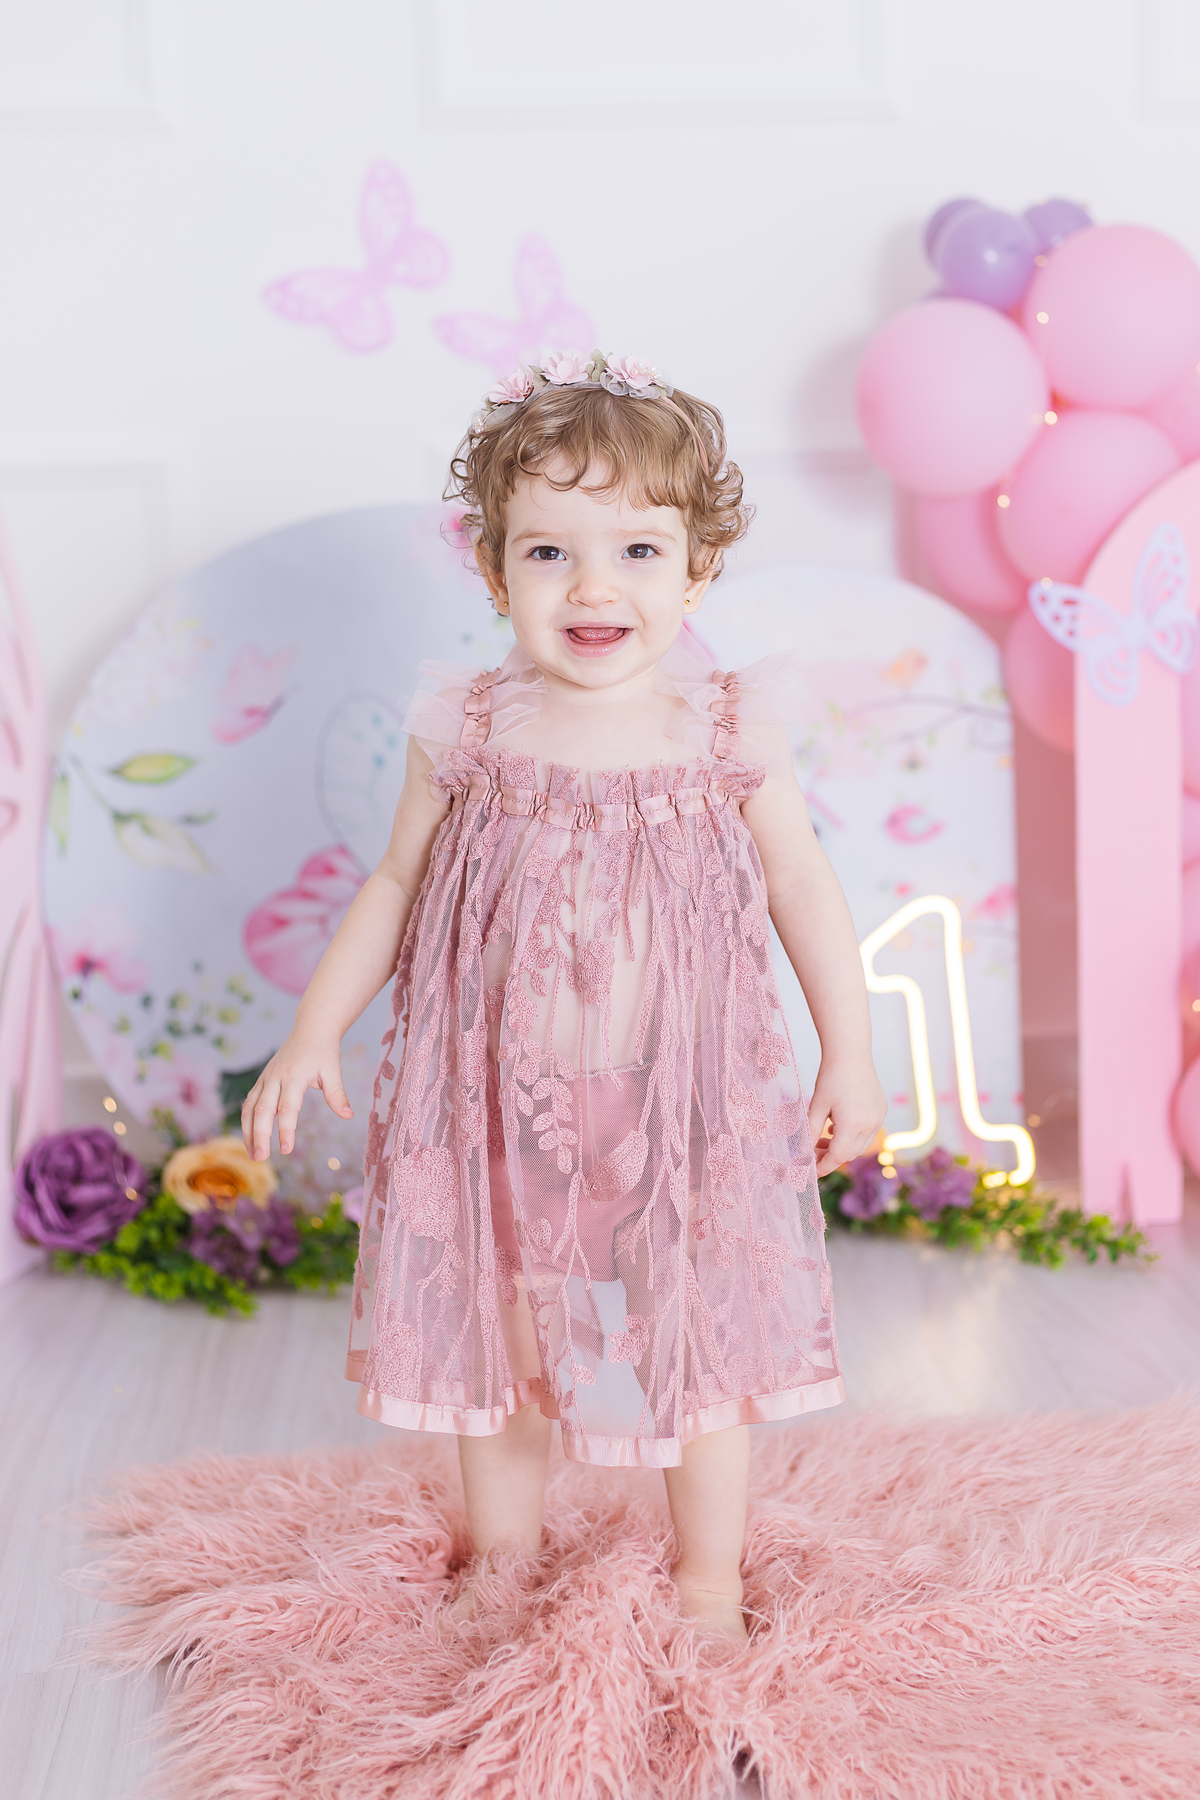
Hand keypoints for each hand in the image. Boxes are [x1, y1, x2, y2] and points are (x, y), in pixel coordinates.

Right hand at [241, 1038, 353, 1160]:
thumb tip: (348, 1116)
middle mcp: (275, 1077)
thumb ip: (337, 1094)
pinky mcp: (262, 1080)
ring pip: (250, 1107)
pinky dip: (247, 1121)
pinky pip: (249, 1102)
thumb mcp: (333, 1070)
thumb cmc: (323, 1051)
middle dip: (259, 1135)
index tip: (286, 1150)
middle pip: (262, 1110)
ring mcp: (265, 1078)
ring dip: (248, 1132)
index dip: (286, 1129)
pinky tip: (250, 1138)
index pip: (287, 1108)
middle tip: (260, 1158)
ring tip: (252, 1155)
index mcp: (293, 1075)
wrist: (310, 1029)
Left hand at [807, 1059, 886, 1177]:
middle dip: (831, 1156)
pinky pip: (868, 1132)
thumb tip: (803, 1153)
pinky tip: (838, 1124)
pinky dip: (853, 1135)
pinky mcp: (881, 1110)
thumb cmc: (830, 1077)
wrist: (851, 1053)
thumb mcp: (816, 1106)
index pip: (837, 1157)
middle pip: (850, 1154)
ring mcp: (878, 1118)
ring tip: (825, 1136)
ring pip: (860, 1145)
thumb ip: (810, 1132)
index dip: (823, 1166)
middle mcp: (870, 1124)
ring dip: (843, 1146)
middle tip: (813, 1149)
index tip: (811, 1171)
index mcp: (852, 1125)